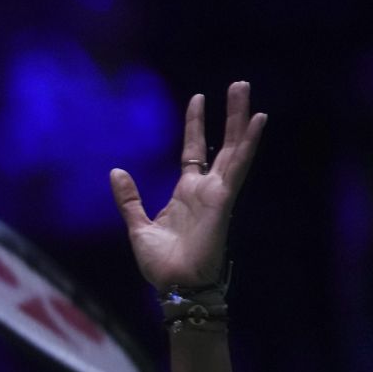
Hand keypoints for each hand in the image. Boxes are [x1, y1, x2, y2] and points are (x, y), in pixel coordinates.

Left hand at [109, 81, 266, 290]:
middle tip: (238, 85)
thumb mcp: (138, 225)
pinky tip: (256, 122)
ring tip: (245, 91)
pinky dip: (247, 145)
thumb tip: (116, 171)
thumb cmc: (161, 263)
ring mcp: (217, 194)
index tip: (198, 100)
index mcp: (186, 193)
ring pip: (234, 150)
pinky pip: (237, 168)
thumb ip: (129, 199)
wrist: (174, 286)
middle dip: (229, 115)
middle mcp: (205, 190)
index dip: (196, 126)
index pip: (194, 151)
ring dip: (241, 121)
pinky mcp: (223, 201)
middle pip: (222, 144)